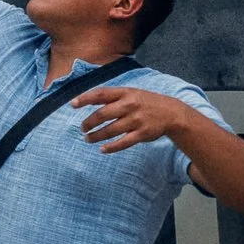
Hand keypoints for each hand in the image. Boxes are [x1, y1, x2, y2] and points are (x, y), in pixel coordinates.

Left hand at [71, 85, 192, 153]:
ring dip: (96, 136)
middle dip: (89, 123)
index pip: (100, 94)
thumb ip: (111, 96)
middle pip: (102, 114)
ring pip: (110, 130)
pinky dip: (111, 147)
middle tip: (82, 128)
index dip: (85, 99)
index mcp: (125, 93)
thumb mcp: (130, 93)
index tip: (72, 104)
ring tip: (88, 139)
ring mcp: (136, 120)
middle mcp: (129, 105)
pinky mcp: (142, 134)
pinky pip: (123, 142)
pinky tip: (102, 149)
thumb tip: (87, 99)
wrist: (172, 113)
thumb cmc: (145, 102)